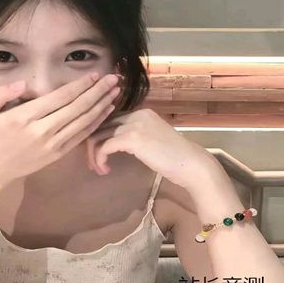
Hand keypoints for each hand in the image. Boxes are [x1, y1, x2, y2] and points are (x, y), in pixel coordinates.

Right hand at [0, 73, 120, 186]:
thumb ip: (0, 95)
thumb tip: (22, 84)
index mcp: (24, 118)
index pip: (59, 97)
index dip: (79, 85)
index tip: (94, 74)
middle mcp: (42, 131)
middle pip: (77, 108)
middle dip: (97, 92)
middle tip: (114, 79)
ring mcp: (52, 145)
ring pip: (82, 123)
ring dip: (101, 106)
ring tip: (115, 92)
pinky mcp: (56, 156)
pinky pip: (80, 138)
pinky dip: (94, 124)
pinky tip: (105, 113)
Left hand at [85, 108, 213, 189]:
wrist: (191, 164)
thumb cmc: (175, 158)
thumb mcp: (152, 140)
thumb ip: (134, 137)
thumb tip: (112, 144)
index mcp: (141, 113)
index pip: (109, 119)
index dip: (99, 136)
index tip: (96, 153)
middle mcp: (136, 114)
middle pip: (101, 125)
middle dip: (91, 145)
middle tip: (92, 163)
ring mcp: (134, 125)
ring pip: (98, 135)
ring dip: (94, 154)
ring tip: (98, 169)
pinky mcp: (132, 138)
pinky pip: (104, 146)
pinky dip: (100, 158)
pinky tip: (105, 169)